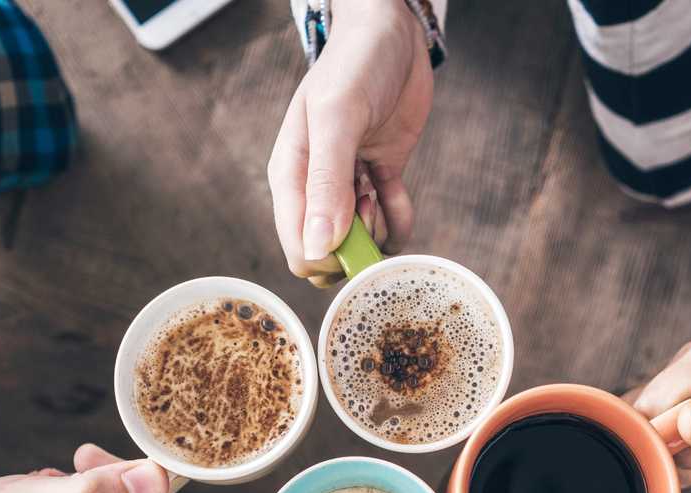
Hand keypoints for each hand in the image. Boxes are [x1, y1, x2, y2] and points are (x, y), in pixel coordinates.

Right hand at [268, 0, 432, 286]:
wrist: (392, 33)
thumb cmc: (356, 64)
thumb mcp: (338, 117)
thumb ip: (326, 183)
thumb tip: (317, 248)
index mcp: (291, 178)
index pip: (299, 250)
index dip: (329, 260)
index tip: (355, 236)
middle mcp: (315, 190)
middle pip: (331, 255)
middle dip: (357, 248)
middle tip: (367, 206)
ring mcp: (347, 188)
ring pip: (362, 244)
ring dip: (378, 229)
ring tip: (378, 188)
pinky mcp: (378, 181)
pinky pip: (389, 224)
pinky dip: (399, 219)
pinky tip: (396, 192)